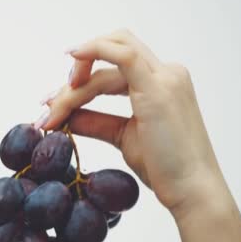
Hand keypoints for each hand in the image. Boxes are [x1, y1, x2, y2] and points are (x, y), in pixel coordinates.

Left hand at [39, 28, 222, 214]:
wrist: (191, 191)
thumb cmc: (164, 167)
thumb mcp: (123, 137)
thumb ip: (95, 121)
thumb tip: (64, 115)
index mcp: (163, 81)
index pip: (115, 63)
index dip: (83, 75)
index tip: (54, 101)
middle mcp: (167, 73)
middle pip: (111, 52)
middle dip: (76, 72)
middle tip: (49, 104)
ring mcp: (165, 78)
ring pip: (109, 57)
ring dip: (75, 81)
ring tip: (51, 109)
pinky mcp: (157, 89)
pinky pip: (123, 55)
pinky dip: (94, 50)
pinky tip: (72, 56)